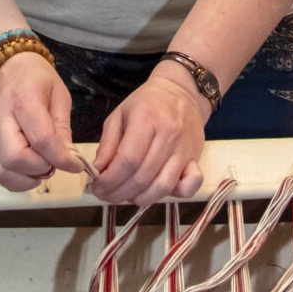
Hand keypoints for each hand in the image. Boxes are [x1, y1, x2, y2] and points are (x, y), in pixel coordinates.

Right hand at [0, 53, 80, 192]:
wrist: (5, 63)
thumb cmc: (37, 76)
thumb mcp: (59, 95)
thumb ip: (62, 128)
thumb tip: (68, 158)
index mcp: (24, 99)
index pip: (41, 139)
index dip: (61, 158)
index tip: (76, 166)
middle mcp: (2, 117)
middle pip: (15, 158)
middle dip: (40, 169)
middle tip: (55, 164)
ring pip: (1, 169)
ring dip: (25, 178)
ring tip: (42, 169)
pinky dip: (14, 178)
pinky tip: (29, 172)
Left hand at [90, 65, 207, 205]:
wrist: (182, 92)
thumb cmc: (147, 103)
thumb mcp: (119, 115)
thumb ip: (108, 144)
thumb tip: (98, 171)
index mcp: (147, 121)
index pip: (127, 161)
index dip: (109, 180)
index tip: (96, 187)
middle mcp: (168, 136)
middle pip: (142, 177)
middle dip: (118, 193)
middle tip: (105, 195)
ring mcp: (184, 149)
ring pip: (162, 186)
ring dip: (140, 199)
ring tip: (125, 196)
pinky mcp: (196, 158)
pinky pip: (190, 185)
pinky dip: (174, 195)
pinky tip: (156, 191)